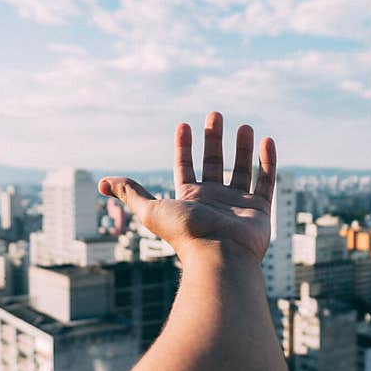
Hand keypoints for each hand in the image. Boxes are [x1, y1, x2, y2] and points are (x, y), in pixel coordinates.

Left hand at [98, 111, 276, 265]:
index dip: (183, 147)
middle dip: (214, 139)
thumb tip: (102, 183)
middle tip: (215, 115)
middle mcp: (213, 201)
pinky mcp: (259, 210)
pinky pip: (266, 182)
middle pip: (213, 164)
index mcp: (190, 199)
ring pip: (241, 170)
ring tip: (243, 126)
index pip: (185, 167)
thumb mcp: (151, 210)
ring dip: (242, 148)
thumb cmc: (186, 233)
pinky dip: (268, 162)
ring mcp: (237, 205)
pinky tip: (268, 141)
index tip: (184, 125)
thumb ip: (130, 193)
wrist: (220, 255)